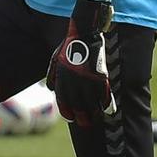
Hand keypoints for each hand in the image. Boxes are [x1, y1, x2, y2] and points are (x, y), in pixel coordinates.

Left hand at [45, 0, 117, 125]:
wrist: (83, 34)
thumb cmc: (68, 46)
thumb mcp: (54, 61)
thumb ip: (52, 76)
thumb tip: (51, 90)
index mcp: (62, 81)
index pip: (64, 104)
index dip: (69, 114)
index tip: (73, 118)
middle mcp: (74, 84)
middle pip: (79, 107)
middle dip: (83, 117)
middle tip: (86, 122)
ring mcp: (87, 81)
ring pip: (91, 104)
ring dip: (94, 113)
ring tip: (96, 117)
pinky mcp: (100, 77)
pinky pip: (103, 95)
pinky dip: (105, 104)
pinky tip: (106, 109)